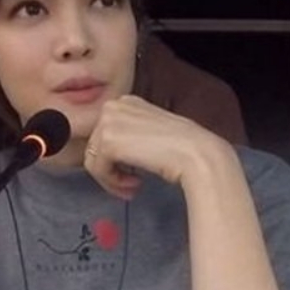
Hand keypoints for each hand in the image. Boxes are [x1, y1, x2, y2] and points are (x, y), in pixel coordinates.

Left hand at [83, 95, 229, 198]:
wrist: (196, 154)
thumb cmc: (183, 147)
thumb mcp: (150, 132)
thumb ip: (129, 136)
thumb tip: (110, 156)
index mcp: (125, 101)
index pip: (104, 134)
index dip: (113, 158)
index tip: (129, 173)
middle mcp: (114, 106)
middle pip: (94, 147)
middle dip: (110, 170)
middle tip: (130, 185)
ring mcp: (109, 122)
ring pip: (93, 160)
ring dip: (112, 179)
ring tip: (133, 187)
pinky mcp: (108, 141)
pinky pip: (97, 170)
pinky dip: (113, 183)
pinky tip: (135, 183)